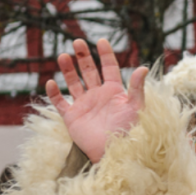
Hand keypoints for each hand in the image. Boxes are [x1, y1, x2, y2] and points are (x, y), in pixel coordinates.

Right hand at [46, 38, 148, 163]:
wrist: (115, 154)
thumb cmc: (129, 133)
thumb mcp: (136, 108)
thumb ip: (137, 88)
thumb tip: (144, 67)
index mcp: (115, 92)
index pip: (109, 68)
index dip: (105, 54)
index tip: (101, 40)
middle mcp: (99, 96)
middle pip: (89, 71)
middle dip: (83, 56)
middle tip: (78, 41)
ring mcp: (84, 105)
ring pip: (73, 82)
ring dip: (68, 70)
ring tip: (64, 56)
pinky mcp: (72, 117)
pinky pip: (60, 102)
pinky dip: (54, 93)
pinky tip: (51, 82)